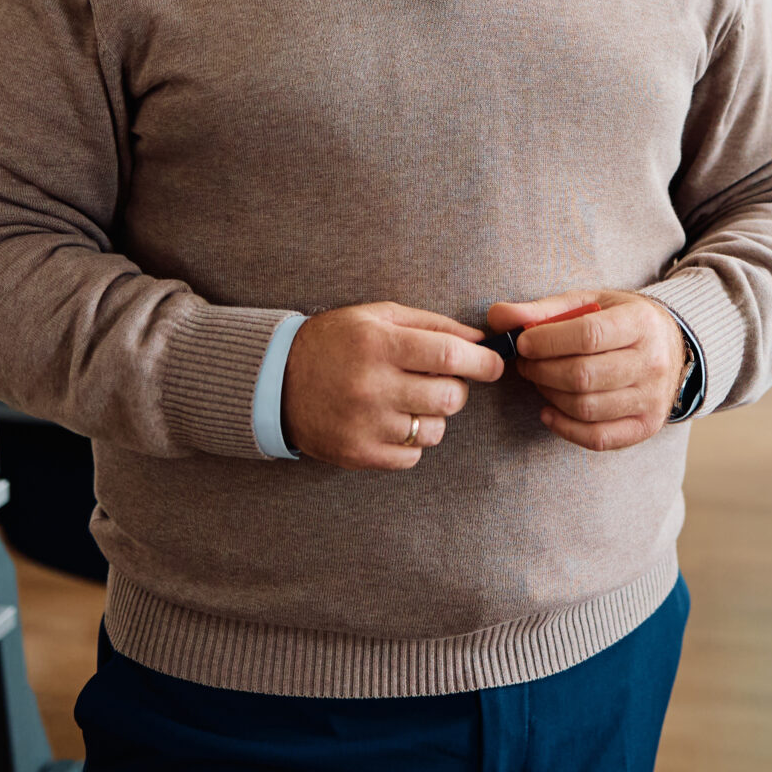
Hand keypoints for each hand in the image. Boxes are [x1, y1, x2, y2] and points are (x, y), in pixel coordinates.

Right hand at [283, 303, 502, 469]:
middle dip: (457, 388)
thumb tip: (479, 340)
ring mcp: (364, 424)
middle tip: (442, 380)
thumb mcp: (377, 316)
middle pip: (448, 397)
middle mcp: (371, 385)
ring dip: (434, 415)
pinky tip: (392, 421)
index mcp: (378, 343)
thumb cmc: (335, 341)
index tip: (495, 364)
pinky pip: (411, 456)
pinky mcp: (357, 454)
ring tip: (410, 400)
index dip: (483, 361)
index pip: (449, 355)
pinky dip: (412, 441)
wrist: (276, 380)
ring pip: (434, 430)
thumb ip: (430, 324)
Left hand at [488, 290, 685, 452]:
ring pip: (586, 408)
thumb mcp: (588, 302)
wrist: (670, 344)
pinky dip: (565, 428)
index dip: (547, 342)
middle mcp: (653, 363)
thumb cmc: (620, 320)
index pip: (589, 335)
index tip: (522, 343)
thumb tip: (498, 316)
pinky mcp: (646, 426)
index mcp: (641, 323)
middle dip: (542, 371)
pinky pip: (598, 437)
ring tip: (539, 380)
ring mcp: (652, 399)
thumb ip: (542, 310)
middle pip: (583, 375)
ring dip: (549, 396)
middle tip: (525, 363)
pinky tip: (548, 411)